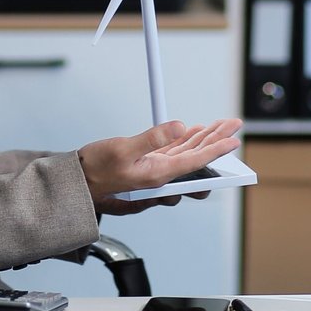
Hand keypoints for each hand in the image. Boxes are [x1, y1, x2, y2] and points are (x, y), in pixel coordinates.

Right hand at [78, 118, 241, 215]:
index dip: (217, 149)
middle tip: (232, 124)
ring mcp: (154, 173)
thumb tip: (180, 128)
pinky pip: (173, 155)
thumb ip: (152, 139)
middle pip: (196, 158)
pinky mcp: (146, 168)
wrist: (76, 185)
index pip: (195, 162)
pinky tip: (192, 132)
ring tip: (218, 125)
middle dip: (216, 140)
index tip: (234, 140)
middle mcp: (159, 178)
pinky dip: (185, 143)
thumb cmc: (94, 171)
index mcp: (157, 176)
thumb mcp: (122, 149)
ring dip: (203, 140)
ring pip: (186, 156)